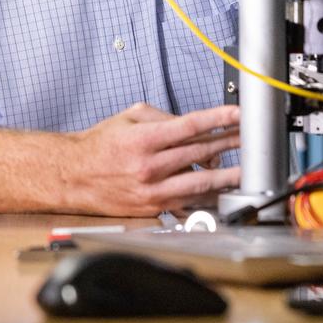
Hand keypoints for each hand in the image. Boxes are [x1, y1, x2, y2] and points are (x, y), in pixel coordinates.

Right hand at [65, 103, 240, 215]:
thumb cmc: (99, 146)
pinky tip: (221, 191)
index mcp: (144, 139)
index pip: (190, 126)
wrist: (74, 176)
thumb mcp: (128, 118)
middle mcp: (150, 166)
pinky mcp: (153, 207)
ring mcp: (153, 190)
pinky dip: (207, 196)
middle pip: (200, 153)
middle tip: (248, 137)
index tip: (237, 115)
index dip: (218, 119)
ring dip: (227, 175)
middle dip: (230, 142)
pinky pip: (188, 202)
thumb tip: (191, 126)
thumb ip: (162, 117)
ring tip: (245, 169)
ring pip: (200, 183)